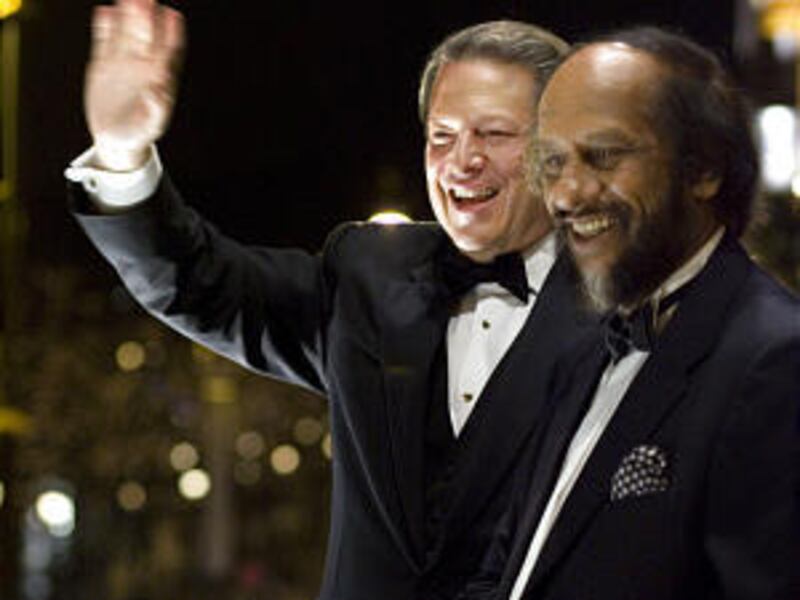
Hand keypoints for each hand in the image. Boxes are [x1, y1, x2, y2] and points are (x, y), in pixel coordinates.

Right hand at [85, 0, 184, 170]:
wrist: (116, 139)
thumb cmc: (139, 134)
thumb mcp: (151, 126)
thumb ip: (157, 109)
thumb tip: (157, 90)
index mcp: (161, 76)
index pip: (171, 48)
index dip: (172, 31)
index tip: (171, 16)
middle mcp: (144, 63)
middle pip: (149, 32)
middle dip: (147, 15)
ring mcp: (124, 60)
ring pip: (127, 30)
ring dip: (127, 13)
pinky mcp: (103, 62)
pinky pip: (104, 38)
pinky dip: (105, 25)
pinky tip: (104, 13)